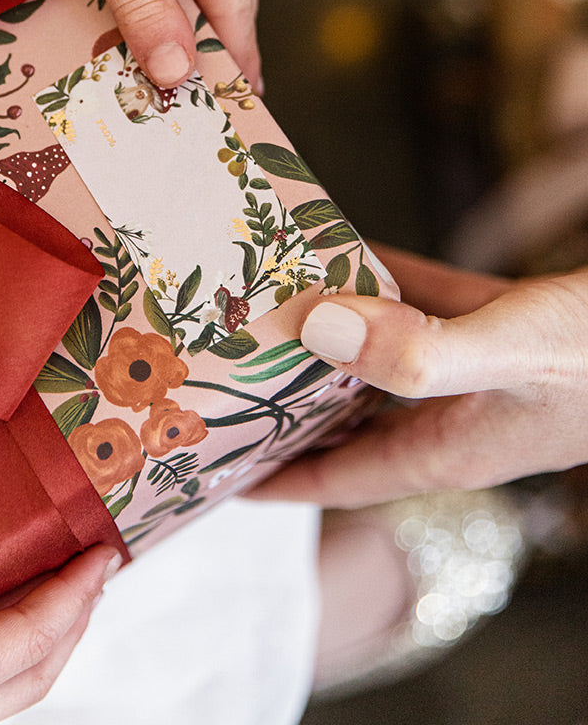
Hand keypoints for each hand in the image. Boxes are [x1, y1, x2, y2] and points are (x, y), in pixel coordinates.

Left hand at [254, 247, 587, 506]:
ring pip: (382, 356)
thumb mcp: (508, 356)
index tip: (215, 470)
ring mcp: (478, 372)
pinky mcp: (501, 323)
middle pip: (349, 420)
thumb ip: (418, 352)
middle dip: (289, 402)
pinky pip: (423, 303)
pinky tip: (347, 246)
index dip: (277, 477)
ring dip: (332, 331)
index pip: (341, 478)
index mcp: (446, 448)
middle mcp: (454, 416)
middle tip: (225, 372)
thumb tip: (318, 330)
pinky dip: (384, 280)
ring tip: (269, 301)